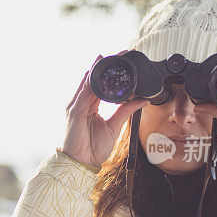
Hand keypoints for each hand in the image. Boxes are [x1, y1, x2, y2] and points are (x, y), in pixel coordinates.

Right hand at [60, 51, 149, 167]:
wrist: (81, 163)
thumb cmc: (92, 148)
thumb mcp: (114, 126)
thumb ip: (126, 111)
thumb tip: (142, 99)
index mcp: (89, 106)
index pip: (99, 84)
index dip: (109, 73)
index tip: (121, 61)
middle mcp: (81, 103)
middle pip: (92, 79)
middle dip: (103, 66)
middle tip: (118, 53)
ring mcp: (76, 106)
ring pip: (87, 82)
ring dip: (97, 69)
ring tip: (107, 57)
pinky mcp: (74, 111)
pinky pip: (83, 93)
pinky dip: (90, 81)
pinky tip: (96, 72)